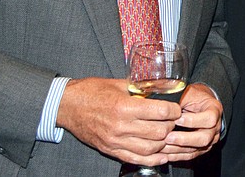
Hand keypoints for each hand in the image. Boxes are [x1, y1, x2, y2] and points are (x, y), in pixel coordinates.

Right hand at [56, 77, 179, 166]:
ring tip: (167, 133)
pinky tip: (161, 155)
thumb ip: (140, 87)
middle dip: (171, 125)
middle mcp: (120, 126)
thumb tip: (160, 87)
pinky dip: (152, 159)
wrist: (67, 106)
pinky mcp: (110, 150)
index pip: (159, 112)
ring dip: (163, 142)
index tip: (176, 107)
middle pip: (158, 131)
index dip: (173, 110)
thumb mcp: (118, 84)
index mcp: (123, 107)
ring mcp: (115, 141)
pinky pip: (135, 159)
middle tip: (173, 120)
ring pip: (150, 148)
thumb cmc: (92, 91)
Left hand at [162, 83, 223, 160]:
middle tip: (168, 136)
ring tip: (162, 145)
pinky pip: (190, 155)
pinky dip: (177, 155)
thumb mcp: (189, 93)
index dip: (193, 121)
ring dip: (177, 149)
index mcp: (214, 110)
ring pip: (196, 149)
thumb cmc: (194, 96)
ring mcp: (209, 139)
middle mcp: (215, 127)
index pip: (209, 119)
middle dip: (184, 139)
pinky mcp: (201, 148)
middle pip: (204, 138)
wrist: (200, 103)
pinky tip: (165, 153)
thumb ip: (180, 100)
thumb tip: (164, 107)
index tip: (177, 118)